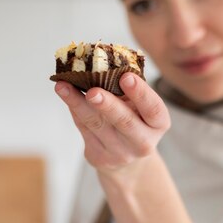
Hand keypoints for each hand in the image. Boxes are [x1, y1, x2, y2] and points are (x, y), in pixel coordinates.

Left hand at [54, 73, 170, 175]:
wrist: (128, 159)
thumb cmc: (135, 121)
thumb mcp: (140, 108)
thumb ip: (128, 90)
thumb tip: (100, 63)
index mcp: (158, 124)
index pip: (153, 109)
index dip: (141, 93)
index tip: (127, 77)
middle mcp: (143, 142)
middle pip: (125, 122)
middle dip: (108, 105)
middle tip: (93, 92)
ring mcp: (120, 153)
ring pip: (97, 125)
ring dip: (78, 103)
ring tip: (63, 87)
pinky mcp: (100, 157)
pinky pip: (84, 128)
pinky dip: (74, 108)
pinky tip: (64, 93)